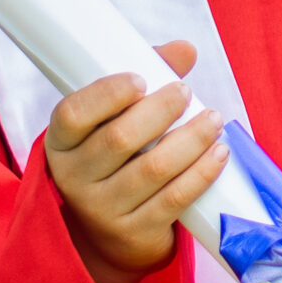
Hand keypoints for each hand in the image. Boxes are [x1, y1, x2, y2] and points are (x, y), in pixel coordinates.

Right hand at [45, 40, 225, 282]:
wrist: (111, 230)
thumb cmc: (118, 157)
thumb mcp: (115, 118)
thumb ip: (146, 76)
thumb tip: (185, 50)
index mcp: (62, 142)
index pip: (72, 114)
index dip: (107, 94)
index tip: (141, 79)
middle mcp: (74, 177)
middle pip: (120, 139)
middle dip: (160, 111)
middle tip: (185, 93)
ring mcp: (101, 209)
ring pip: (153, 169)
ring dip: (191, 140)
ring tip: (213, 120)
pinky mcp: (132, 232)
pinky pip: (173, 199)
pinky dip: (201, 173)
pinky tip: (219, 154)